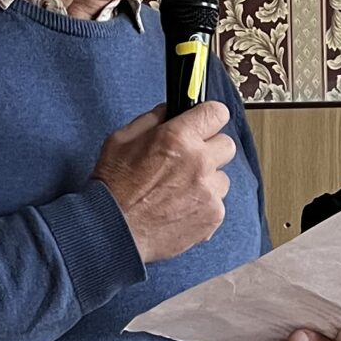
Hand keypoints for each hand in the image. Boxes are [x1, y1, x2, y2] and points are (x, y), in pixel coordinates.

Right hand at [94, 103, 234, 264]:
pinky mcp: (213, 216)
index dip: (209, 117)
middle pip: (226, 145)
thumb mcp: (122, 139)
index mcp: (178, 137)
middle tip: (188, 161)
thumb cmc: (113, 187)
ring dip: (207, 181)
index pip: (217, 113)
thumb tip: (170, 110)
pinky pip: (218, 203)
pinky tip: (180, 208)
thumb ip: (152, 119)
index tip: (205, 123)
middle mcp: (199, 162)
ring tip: (180, 190)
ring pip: (223, 178)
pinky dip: (203, 205)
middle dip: (209, 150)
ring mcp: (209, 192)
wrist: (113, 230)